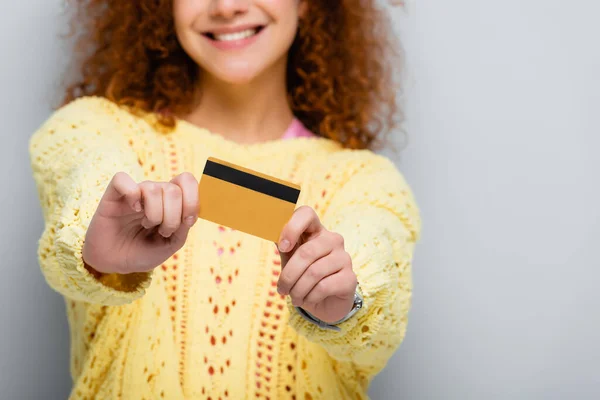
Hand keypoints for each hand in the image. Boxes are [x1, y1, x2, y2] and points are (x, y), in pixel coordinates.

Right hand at [82, 172, 198, 274]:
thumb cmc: (143, 252)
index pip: (187, 181)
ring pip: (153, 188)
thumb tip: (188, 213)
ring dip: (154, 214)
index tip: (187, 222)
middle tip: (163, 231)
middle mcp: (154, 193)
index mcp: (171, 201)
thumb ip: (182, 227)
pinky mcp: (114, 194)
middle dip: (172, 217)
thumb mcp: (170, 244)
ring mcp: (135, 192)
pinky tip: (133, 209)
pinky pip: (122, 179)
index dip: (193, 200)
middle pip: (173, 190)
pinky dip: (131, 194)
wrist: (115, 263)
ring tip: (147, 225)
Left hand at [277, 206, 356, 323]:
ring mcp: (344, 258)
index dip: (292, 228)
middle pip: (306, 252)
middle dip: (289, 275)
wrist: (325, 303)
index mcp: (316, 230)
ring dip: (298, 290)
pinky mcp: (350, 278)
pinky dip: (310, 297)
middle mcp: (333, 240)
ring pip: (314, 273)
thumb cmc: (304, 276)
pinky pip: (323, 287)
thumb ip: (282, 243)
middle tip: (282, 289)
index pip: (306, 214)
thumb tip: (268, 228)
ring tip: (294, 297)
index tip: (282, 247)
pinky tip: (308, 300)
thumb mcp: (290, 258)